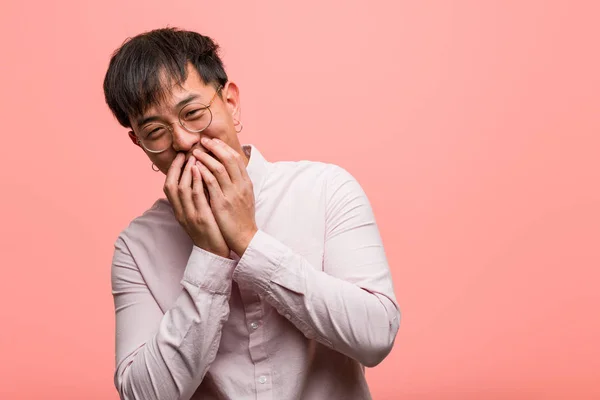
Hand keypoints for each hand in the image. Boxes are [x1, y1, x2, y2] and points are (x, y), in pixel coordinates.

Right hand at [163, 152, 230, 257]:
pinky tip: (201, 170)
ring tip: (194, 156)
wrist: (216, 252)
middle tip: (187, 152)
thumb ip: (195, 198)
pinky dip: (197, 181)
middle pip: (172, 185)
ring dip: (187, 170)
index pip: (169, 186)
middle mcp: (181, 212)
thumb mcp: (197, 213)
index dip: (173, 170)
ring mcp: (190, 216)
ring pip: (182, 188)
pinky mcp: (201, 218)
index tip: (181, 156)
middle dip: (178, 167)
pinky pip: (196, 197)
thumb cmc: (209, 231)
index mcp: (178, 211)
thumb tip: (197, 177)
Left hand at [193, 138, 256, 256]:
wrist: (245, 236)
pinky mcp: (222, 203)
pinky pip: (211, 183)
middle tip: (203, 141)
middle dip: (215, 147)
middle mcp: (241, 185)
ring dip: (205, 157)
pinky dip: (202, 172)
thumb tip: (228, 169)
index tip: (213, 141)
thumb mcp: (245, 196)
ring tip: (195, 152)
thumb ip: (238, 182)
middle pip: (229, 158)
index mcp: (246, 183)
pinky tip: (194, 167)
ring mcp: (232, 194)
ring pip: (219, 168)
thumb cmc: (243, 217)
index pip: (236, 158)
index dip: (224, 147)